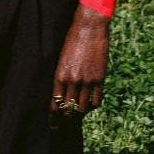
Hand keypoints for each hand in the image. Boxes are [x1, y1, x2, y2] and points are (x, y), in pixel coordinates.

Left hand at [49, 4, 109, 129]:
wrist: (89, 27)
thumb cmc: (72, 39)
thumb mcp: (62, 58)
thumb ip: (63, 76)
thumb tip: (64, 93)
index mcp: (59, 75)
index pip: (55, 104)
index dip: (54, 118)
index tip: (53, 126)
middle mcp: (72, 80)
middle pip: (69, 109)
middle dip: (67, 117)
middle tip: (67, 120)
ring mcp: (87, 80)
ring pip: (82, 108)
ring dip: (80, 113)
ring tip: (79, 114)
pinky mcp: (99, 78)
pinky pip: (96, 101)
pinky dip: (92, 106)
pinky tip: (90, 105)